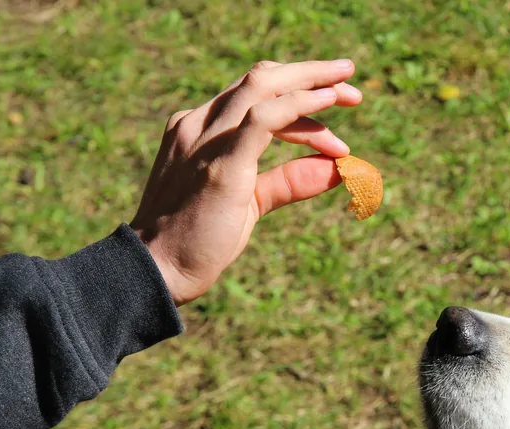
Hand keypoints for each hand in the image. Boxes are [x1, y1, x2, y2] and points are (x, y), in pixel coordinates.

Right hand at [131, 59, 361, 305]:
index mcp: (199, 128)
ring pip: (264, 86)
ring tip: (350, 94)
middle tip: (352, 84)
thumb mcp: (250, 202)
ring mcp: (206, 139)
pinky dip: (301, 106)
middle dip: (311, 76)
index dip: (298, 90)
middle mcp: (199, 124)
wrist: (157, 270)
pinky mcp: (222, 163)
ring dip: (312, 84)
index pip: (253, 92)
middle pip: (262, 78)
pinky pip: (265, 117)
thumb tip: (338, 171)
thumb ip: (289, 182)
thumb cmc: (199, 241)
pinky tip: (328, 106)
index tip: (334, 104)